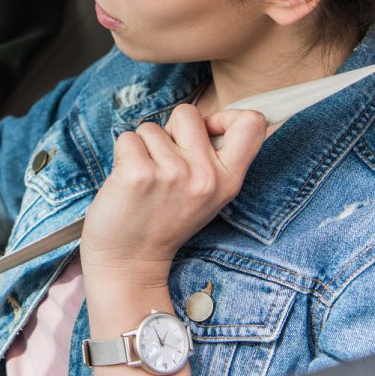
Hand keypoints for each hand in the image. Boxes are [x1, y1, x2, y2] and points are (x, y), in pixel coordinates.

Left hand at [81, 105, 266, 290]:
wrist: (129, 262)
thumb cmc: (163, 221)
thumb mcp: (206, 196)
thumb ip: (212, 159)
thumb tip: (207, 119)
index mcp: (228, 181)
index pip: (253, 124)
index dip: (228, 115)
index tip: (208, 130)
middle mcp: (205, 175)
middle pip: (188, 113)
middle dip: (170, 130)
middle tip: (163, 164)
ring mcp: (172, 173)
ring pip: (151, 127)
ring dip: (143, 148)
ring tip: (145, 181)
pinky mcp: (138, 173)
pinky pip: (127, 138)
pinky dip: (122, 155)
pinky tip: (127, 182)